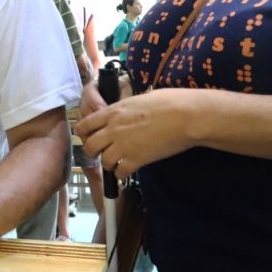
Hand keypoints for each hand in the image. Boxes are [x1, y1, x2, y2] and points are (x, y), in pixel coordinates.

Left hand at [75, 89, 199, 178]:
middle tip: (102, 153)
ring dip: (109, 164)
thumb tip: (128, 110)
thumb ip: (128, 107)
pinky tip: (129, 169)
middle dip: (93, 152)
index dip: (84, 134)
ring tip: (117, 163)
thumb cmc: (171, 102)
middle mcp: (114, 128)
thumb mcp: (141, 98)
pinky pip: (120, 172)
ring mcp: (124, 145)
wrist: (187, 116)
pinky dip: (122, 173)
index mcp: (114, 111)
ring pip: (103, 161)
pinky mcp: (137, 159)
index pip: (84, 124)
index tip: (90, 137)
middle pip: (89, 146)